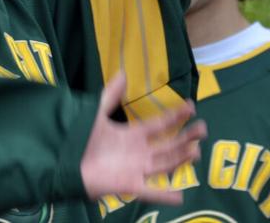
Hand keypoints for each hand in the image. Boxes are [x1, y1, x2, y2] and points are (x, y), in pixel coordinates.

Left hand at [80, 73, 204, 204]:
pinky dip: (164, 195)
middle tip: (203, 129)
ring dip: (180, 159)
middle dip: (185, 138)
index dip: (175, 116)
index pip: (159, 125)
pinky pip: (149, 192)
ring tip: (196, 151)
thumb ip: (110, 95)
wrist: (66, 161)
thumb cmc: (82, 139)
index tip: (192, 106)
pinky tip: (180, 197)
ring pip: (164, 164)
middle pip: (168, 146)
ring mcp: (136, 170)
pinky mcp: (129, 185)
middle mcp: (139, 153)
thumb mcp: (97, 113)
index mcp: (133, 136)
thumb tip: (123, 71)